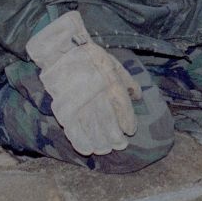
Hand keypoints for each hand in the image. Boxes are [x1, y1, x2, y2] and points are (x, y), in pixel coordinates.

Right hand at [25, 11, 138, 155]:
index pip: (122, 107)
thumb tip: (139, 96)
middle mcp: (97, 92)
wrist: (63, 50)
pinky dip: (79, 140)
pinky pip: (72, 127)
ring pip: (91, 126)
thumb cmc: (92, 57)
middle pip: (107, 120)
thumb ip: (128, 81)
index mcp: (111, 81)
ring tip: (104, 150)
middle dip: (114, 136)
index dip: (127, 121)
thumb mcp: (114, 64)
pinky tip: (86, 149)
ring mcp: (79, 99)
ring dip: (99, 141)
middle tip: (119, 146)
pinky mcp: (63, 105)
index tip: (130, 131)